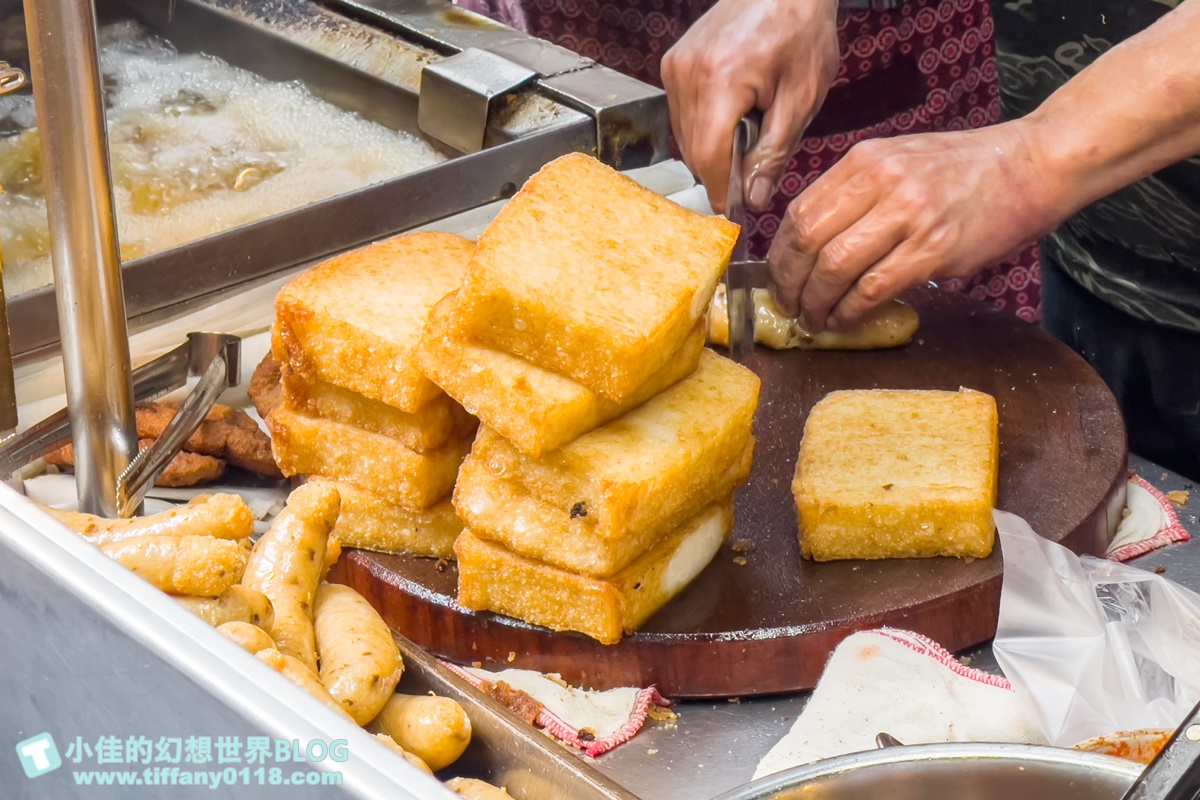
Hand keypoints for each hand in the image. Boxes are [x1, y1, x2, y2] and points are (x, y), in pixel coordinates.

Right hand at [662, 0, 839, 213]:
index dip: (721, 191)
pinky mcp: (673, 63)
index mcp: (722, 80)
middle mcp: (689, 73)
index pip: (708, 157)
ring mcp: (676, 66)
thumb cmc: (800, 31)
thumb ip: (775, 153)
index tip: (735, 214)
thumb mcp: (801, 98)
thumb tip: (756, 199)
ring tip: (749, 129)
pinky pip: (682, 114)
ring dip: (713, 148)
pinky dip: (705, 126)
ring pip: (685, 136)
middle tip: (754, 173)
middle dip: (722, 170)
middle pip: (694, 150)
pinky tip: (733, 113)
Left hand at [766, 122, 1063, 330]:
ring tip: (814, 320)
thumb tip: (814, 243)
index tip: (778, 279)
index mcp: (865, 161)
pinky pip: (873, 288)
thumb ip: (857, 193)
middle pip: (808, 241)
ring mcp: (907, 214)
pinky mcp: (934, 248)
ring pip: (835, 267)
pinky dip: (850, 311)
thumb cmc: (967, 170)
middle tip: (790, 307)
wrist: (1033, 164)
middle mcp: (880, 182)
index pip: (800, 211)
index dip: (780, 255)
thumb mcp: (899, 161)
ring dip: (816, 303)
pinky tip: (845, 320)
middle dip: (789, 283)